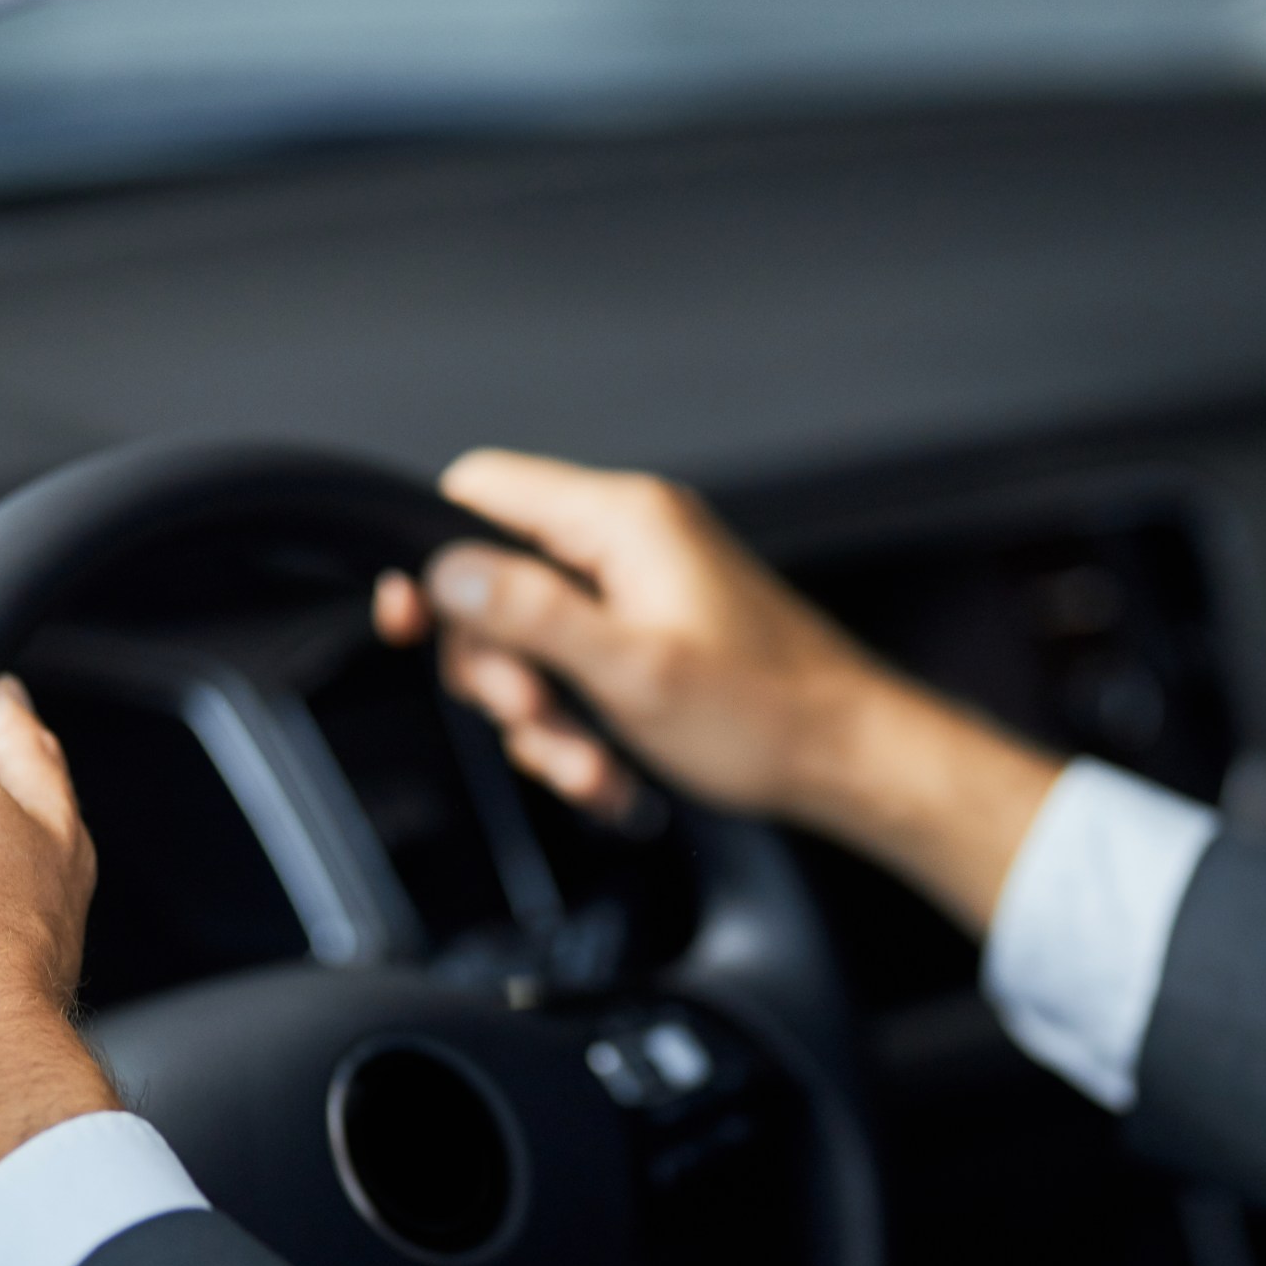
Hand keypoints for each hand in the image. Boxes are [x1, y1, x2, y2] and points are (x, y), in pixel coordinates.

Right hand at [379, 449, 1061, 932]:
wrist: (852, 761)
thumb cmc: (768, 714)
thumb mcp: (631, 670)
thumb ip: (532, 615)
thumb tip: (445, 573)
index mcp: (623, 521)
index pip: (483, 492)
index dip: (435, 556)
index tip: (413, 621)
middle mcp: (630, 542)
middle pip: (499, 584)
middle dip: (504, 670)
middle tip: (538, 719)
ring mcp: (644, 591)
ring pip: (538, 646)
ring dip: (547, 720)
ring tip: (591, 766)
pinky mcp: (656, 639)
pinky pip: (582, 675)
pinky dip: (584, 731)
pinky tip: (613, 773)